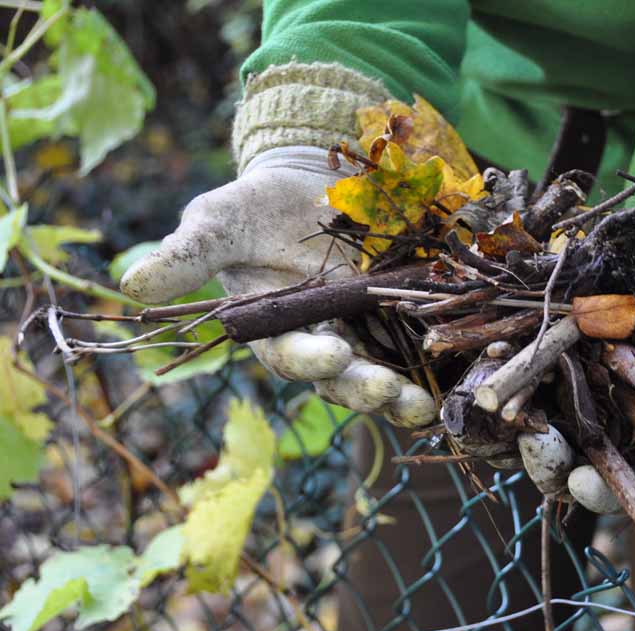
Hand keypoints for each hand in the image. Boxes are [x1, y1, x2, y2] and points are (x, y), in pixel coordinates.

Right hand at [120, 146, 436, 427]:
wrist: (310, 182)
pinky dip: (440, 358)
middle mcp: (322, 340)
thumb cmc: (255, 207)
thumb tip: (132, 287)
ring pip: (388, 372)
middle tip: (394, 394)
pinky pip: (421, 342)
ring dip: (409, 394)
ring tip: (430, 408)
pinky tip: (465, 369)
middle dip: (368, 389)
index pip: (291, 356)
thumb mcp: (217, 220)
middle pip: (345, 379)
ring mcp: (366, 331)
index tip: (335, 351)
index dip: (311, 358)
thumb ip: (187, 255)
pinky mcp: (400, 313)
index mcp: (274, 330)